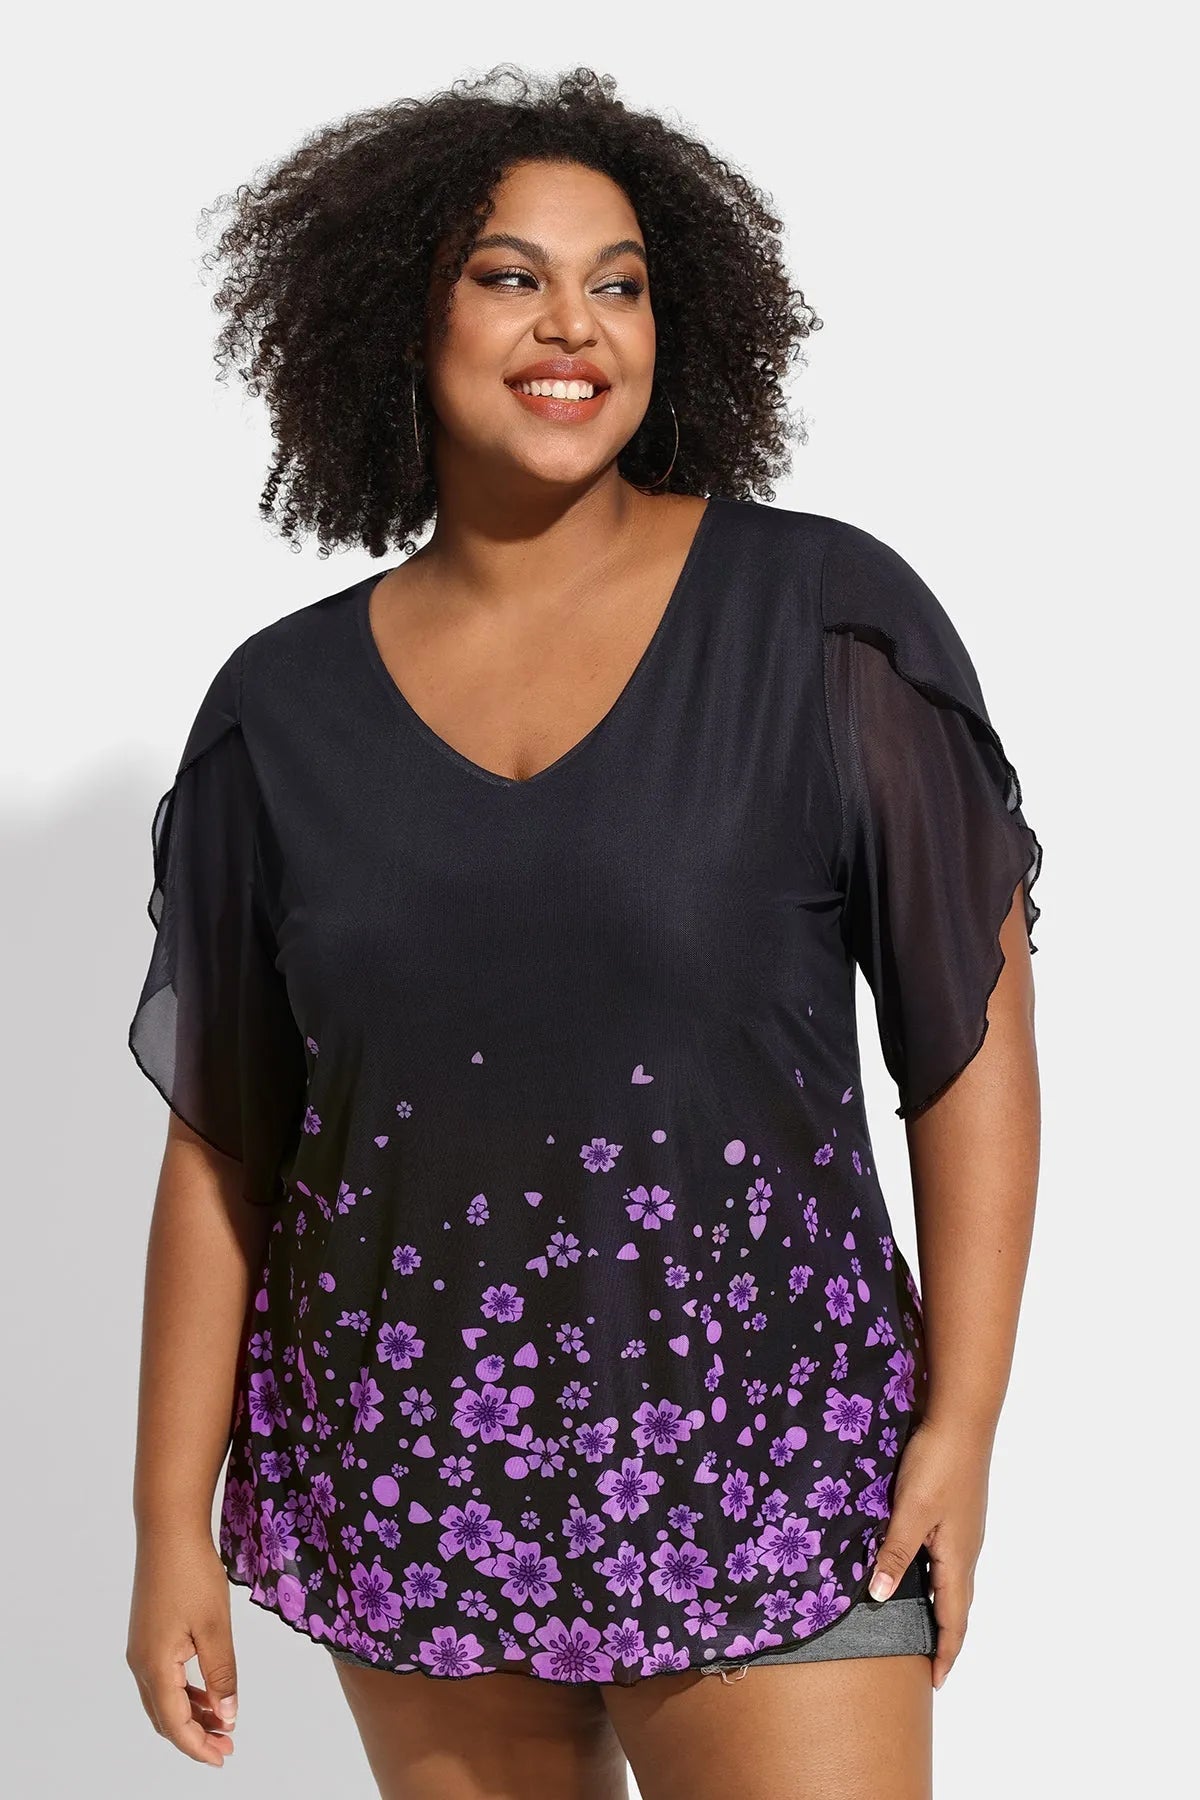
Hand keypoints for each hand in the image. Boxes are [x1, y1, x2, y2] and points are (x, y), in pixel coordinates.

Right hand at [126, 1531, 239, 1765]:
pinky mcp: (148, 1635)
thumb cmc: (192, 1574)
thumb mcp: (215, 1627)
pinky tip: (208, 1692)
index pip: (175, 1724)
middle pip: (165, 1717)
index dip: (198, 1746)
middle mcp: (141, 1662)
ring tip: (223, 1723)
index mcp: (155, 1666)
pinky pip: (163, 1678)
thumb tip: (228, 1716)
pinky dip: (185, 1693)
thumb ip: (222, 1674)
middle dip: (195, 1736)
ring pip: (163, 1699)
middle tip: (227, 1746)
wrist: (168, 1531)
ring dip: (191, 1715)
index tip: (224, 1758)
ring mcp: (141, 1648)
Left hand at [867, 1416, 991, 1690]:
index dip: (946, 1652)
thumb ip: (895, 1553)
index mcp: (958, 1557)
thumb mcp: (910, 1510)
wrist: (961, 1417)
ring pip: (951, 1579)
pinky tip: (914, 1567)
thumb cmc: (937, 1463)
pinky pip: (945, 1556)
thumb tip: (881, 1598)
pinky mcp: (955, 1510)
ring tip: (917, 1623)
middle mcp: (966, 1548)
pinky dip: (933, 1575)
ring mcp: (962, 1528)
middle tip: (925, 1660)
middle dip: (944, 1635)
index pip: (955, 1619)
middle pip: (956, 1604)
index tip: (935, 1682)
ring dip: (939, 1605)